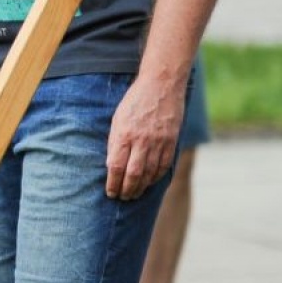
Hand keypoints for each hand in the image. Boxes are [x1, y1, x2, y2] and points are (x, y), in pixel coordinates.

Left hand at [105, 79, 181, 199]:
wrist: (161, 84)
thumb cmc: (135, 101)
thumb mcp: (118, 118)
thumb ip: (116, 141)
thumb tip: (112, 165)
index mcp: (123, 134)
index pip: (116, 166)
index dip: (113, 183)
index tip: (110, 192)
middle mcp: (141, 140)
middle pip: (133, 174)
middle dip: (127, 190)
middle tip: (122, 198)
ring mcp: (158, 141)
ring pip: (149, 173)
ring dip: (141, 187)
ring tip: (135, 194)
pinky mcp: (171, 140)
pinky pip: (164, 165)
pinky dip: (156, 177)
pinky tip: (150, 182)